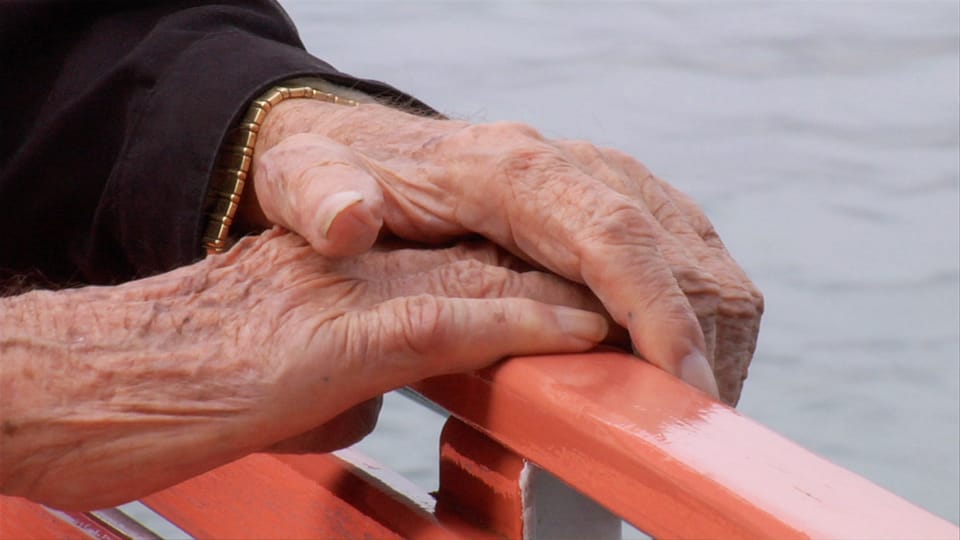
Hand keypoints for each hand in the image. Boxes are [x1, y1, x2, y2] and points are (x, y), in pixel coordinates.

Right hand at [0, 230, 606, 508]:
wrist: (113, 382)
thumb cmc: (189, 384)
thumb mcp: (286, 375)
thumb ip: (343, 374)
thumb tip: (371, 402)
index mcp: (353, 275)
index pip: (466, 265)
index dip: (533, 282)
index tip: (589, 301)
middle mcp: (365, 268)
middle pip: (494, 262)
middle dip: (570, 282)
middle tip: (634, 302)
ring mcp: (359, 292)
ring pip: (493, 280)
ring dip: (570, 300)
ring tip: (637, 318)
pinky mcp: (348, 333)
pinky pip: (458, 321)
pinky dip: (525, 325)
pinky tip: (579, 333)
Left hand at [241, 100, 762, 403]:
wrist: (368, 152)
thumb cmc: (343, 178)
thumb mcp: (310, 181)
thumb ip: (321, 197)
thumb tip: (350, 219)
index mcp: (515, 170)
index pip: (612, 235)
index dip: (658, 310)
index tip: (682, 383)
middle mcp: (578, 169)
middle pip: (676, 252)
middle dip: (699, 343)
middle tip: (688, 424)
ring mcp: (608, 185)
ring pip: (701, 257)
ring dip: (713, 338)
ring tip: (689, 409)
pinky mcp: (622, 207)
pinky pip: (692, 257)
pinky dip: (703, 318)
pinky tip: (680, 368)